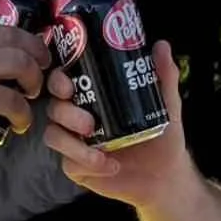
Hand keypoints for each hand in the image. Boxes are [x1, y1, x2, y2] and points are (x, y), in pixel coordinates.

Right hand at [41, 39, 193, 207]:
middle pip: (54, 108)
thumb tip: (162, 45)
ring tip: (102, 149)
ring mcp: (74, 143)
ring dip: (73, 143)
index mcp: (92, 97)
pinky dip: (88, 164)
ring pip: (53, 136)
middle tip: (89, 122)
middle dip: (66, 113)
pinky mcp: (77, 167)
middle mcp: (77, 117)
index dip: (58, 81)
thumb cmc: (162, 136)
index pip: (63, 82)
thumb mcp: (167, 104)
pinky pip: (68, 164)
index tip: (69, 85)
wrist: (165, 175)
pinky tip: (111, 166)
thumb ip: (164, 76)